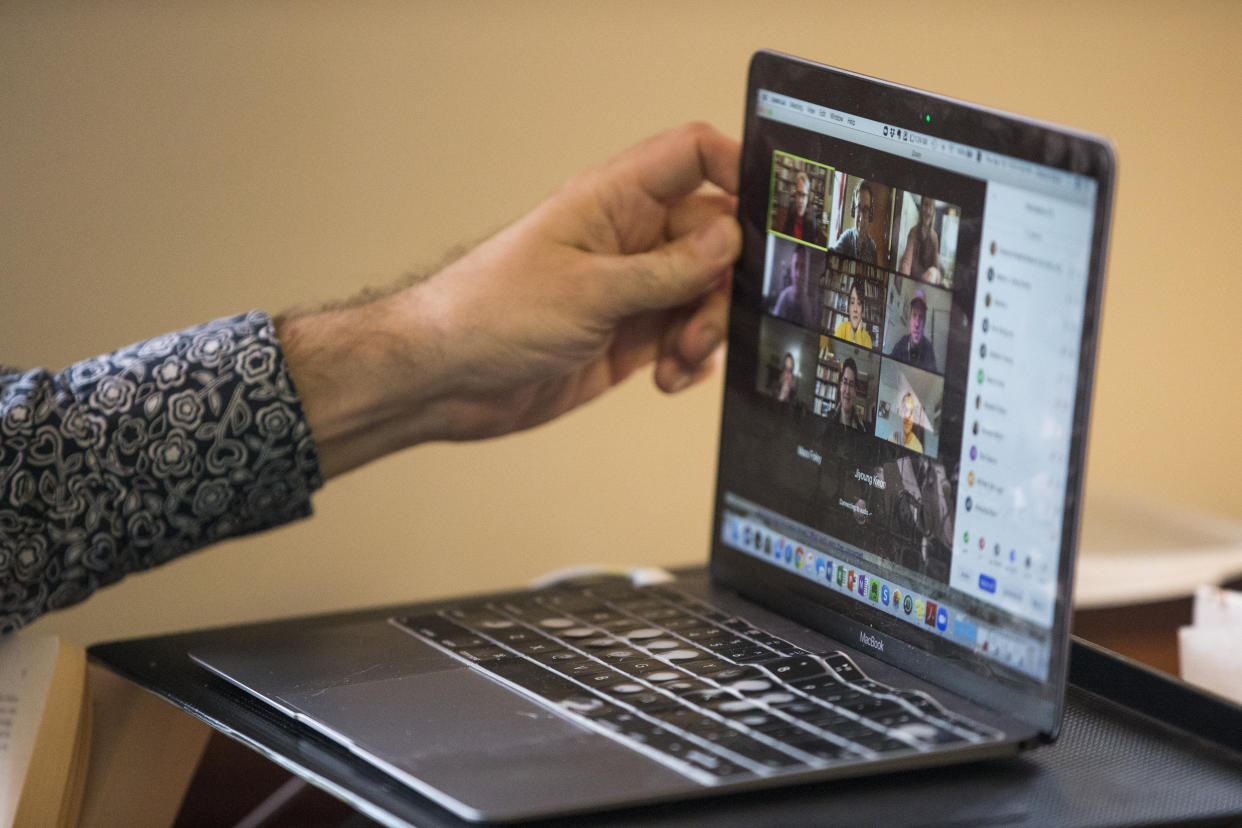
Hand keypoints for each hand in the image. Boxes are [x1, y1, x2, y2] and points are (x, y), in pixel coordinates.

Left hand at [279, 122, 741, 476]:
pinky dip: (689, 362)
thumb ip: (667, 270)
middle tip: (701, 325)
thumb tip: (731, 241)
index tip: (767, 214)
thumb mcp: (589, 291)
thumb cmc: (488, 314)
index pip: (692, 157)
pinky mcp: (628, 338)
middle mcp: (629, 241)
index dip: (736, 170)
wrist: (443, 381)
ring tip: (678, 360)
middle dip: (722, 284)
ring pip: (705, 296)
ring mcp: (630, 291)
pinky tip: (668, 378)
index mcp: (613, 203)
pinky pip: (684, 340)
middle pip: (715, 239)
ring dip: (705, 332)